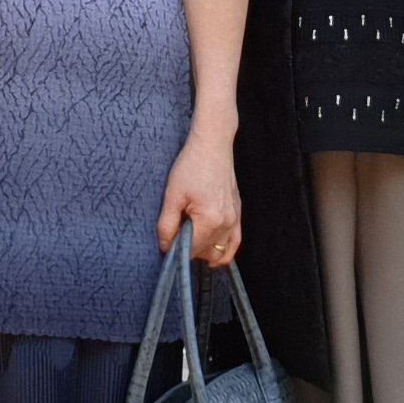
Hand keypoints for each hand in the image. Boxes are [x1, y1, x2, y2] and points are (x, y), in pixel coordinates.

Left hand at [158, 125, 242, 266]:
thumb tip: (165, 247)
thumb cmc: (191, 166)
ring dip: (205, 252)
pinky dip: (225, 252)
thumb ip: (167, 225)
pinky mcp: (238, 212)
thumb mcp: (172, 195)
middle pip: (206, 253)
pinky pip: (235, 242)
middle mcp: (227, 223)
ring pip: (221, 251)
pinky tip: (214, 257)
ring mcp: (235, 219)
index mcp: (210, 221)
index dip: (175, 250)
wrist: (212, 145)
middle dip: (189, 250)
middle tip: (175, 236)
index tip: (166, 243)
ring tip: (190, 243)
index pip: (191, 250)